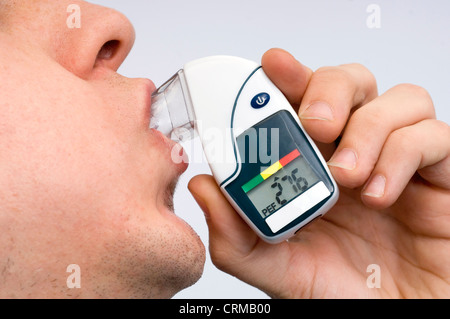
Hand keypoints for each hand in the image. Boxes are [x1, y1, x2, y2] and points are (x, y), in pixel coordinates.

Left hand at [188, 48, 449, 297]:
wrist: (390, 317)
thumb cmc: (341, 292)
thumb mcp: (278, 268)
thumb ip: (237, 236)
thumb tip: (204, 187)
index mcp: (315, 165)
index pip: (303, 101)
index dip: (289, 77)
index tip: (272, 67)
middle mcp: (356, 152)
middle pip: (352, 82)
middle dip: (330, 89)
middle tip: (315, 122)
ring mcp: (399, 160)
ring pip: (399, 99)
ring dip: (368, 127)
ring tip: (347, 175)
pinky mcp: (439, 175)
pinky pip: (434, 137)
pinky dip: (404, 154)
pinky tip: (379, 193)